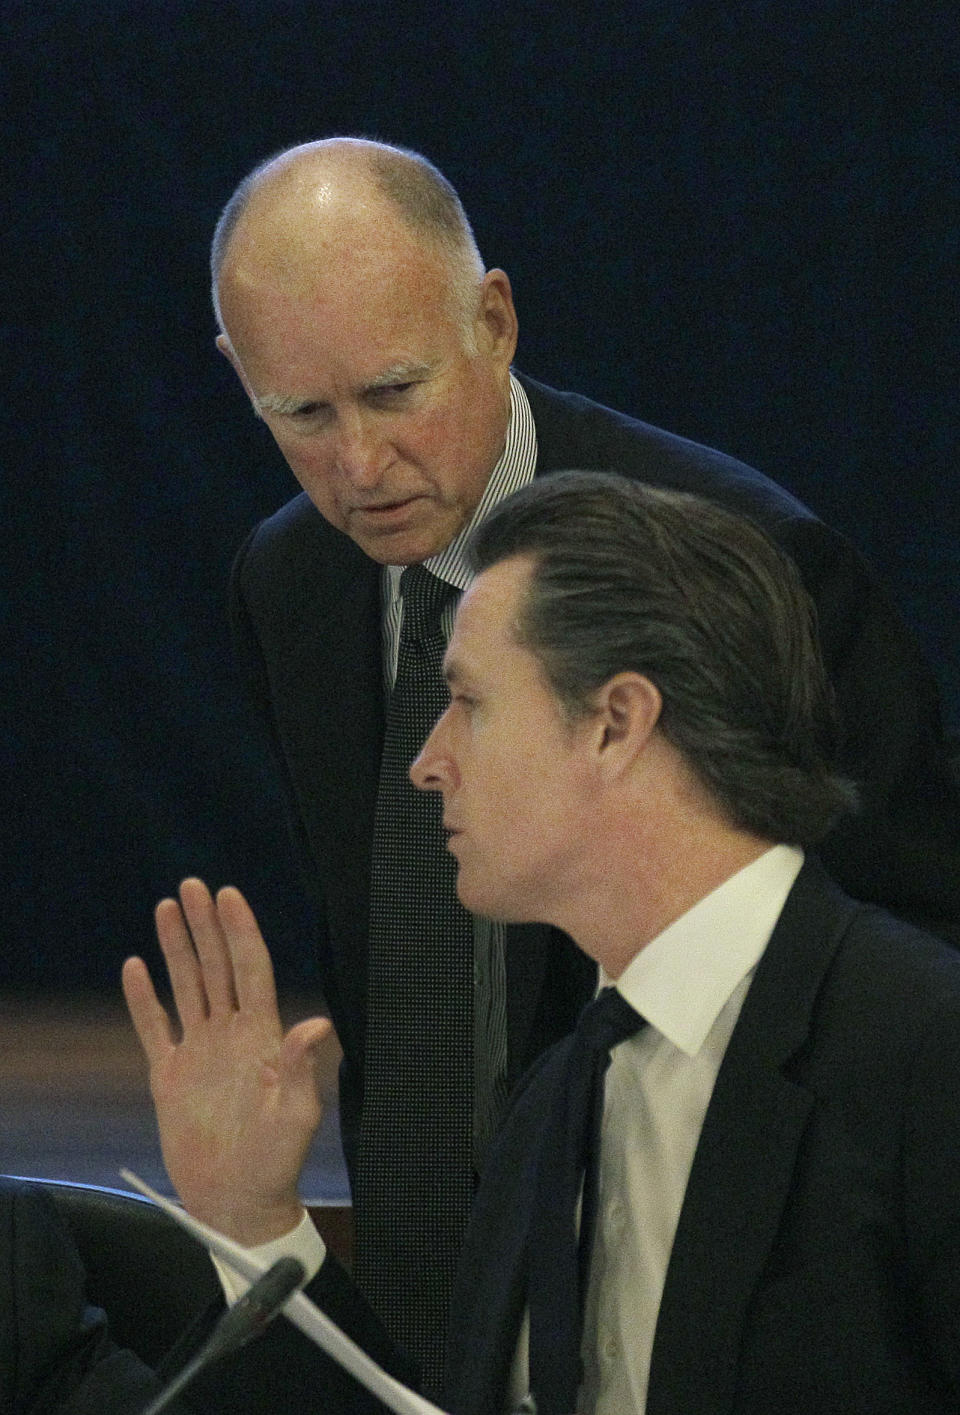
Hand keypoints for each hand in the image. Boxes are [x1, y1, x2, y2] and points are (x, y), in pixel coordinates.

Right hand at [122, 878, 330, 1244]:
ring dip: (176, 948)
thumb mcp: (296, 1117)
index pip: (250, 970)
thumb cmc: (277, 1162)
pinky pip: (154, 1028)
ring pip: (186, 987)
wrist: (238, 1202)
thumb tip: (316, 1024)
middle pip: (216, 967)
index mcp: (263, 1037)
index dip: (240, 932)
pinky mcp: (171, 1077)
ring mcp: (200, 1052)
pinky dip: (143, 999)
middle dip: (205, 926)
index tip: (229, 896)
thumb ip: (299, 1069)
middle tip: (192, 887)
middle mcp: (231, 1035)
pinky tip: (135, 968)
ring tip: (166, 909)